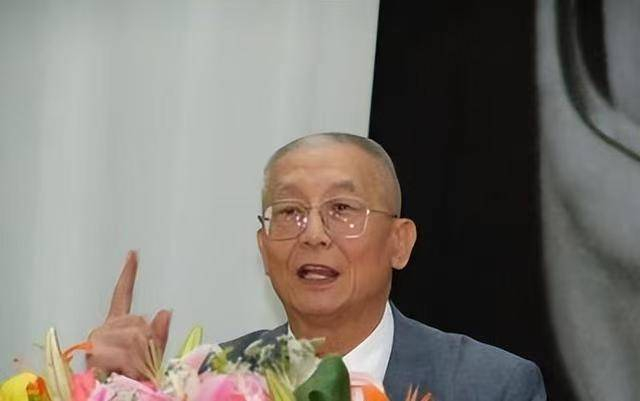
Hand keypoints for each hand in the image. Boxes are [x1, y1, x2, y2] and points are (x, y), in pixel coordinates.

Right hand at [85, 251, 171, 378]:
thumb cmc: (132, 378)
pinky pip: (129, 355)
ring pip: (138, 341)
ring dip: (142, 362)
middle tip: (139, 367)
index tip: (133, 253)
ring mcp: (97, 341)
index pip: (122, 294)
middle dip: (149, 348)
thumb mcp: (151, 356)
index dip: (128, 273)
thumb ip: (159, 335)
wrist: (116, 395)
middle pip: (142, 324)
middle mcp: (104, 328)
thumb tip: (166, 310)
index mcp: (117, 325)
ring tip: (130, 374)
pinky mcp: (95, 354)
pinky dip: (134, 369)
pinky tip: (123, 375)